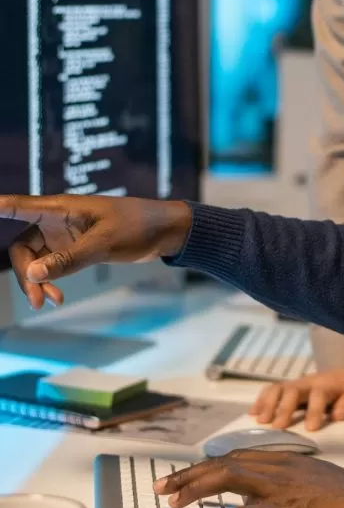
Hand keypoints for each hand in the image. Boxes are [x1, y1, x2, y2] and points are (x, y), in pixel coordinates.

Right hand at [0, 194, 191, 309]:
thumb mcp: (103, 244)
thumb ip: (68, 259)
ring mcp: (66, 235)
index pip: (20, 206)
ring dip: (39, 281)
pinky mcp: (76, 247)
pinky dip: (52, 280)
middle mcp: (58, 219)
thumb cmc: (137, 226)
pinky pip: (53, 265)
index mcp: (62, 208)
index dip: (1, 208)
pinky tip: (58, 297)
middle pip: (23, 246)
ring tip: (52, 301)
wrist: (165, 231)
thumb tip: (33, 274)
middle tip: (38, 300)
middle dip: (27, 273)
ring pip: (37, 260)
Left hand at [153, 450, 343, 507]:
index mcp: (282, 459)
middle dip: (189, 474)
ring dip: (196, 490)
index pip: (234, 457)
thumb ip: (282, 483)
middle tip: (163, 487)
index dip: (204, 466)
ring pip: (229, 479)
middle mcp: (277, 467)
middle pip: (224, 464)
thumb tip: (255, 500)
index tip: (182, 476)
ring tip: (173, 503)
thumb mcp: (310, 481)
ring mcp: (280, 486)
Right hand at [250, 368, 343, 430]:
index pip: (319, 394)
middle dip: (284, 407)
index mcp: (328, 384)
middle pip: (292, 390)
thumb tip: (337, 414)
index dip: (315, 410)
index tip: (311, 429)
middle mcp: (308, 383)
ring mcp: (296, 385)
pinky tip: (252, 414)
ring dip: (268, 403)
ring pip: (278, 388)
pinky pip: (271, 391)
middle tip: (278, 426)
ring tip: (260, 421)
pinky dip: (260, 401)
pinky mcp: (288, 389)